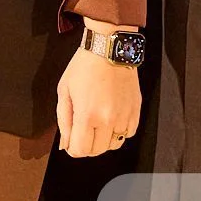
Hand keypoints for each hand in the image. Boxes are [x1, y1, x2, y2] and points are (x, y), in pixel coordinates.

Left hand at [56, 28, 141, 157]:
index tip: (71, 142)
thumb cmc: (84, 67)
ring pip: (114, 145)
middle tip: (82, 133)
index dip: (73, 149)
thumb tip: (66, 144)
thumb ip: (64, 120)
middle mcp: (108, 119)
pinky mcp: (136, 111)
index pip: (80, 150)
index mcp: (87, 115)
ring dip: (103, 140)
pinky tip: (111, 119)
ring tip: (97, 125)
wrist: (109, 49)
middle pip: (97, 151)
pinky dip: (119, 132)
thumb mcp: (64, 91)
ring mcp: (124, 116)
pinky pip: (128, 134)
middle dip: (87, 146)